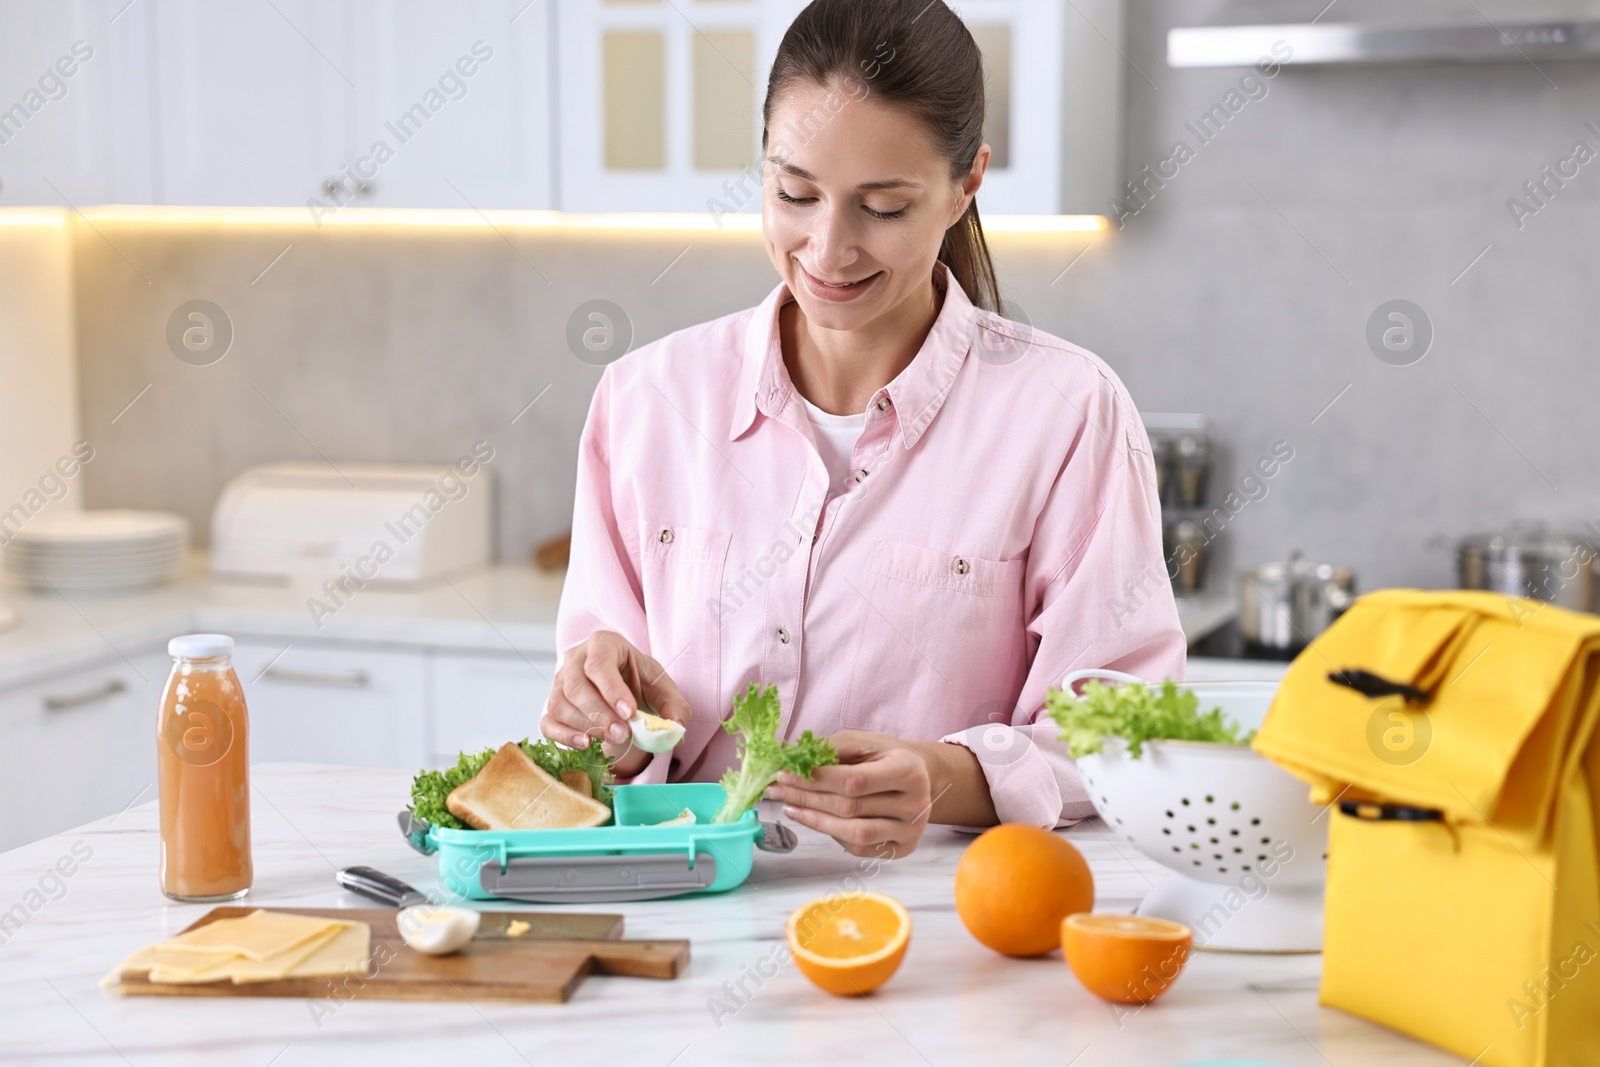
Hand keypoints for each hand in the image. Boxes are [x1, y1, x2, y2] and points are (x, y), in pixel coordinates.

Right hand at [539, 631, 691, 777]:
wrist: (623, 687)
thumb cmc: (640, 682)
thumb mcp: (662, 687)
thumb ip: (674, 706)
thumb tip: (676, 728)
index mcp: (603, 644)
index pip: (599, 664)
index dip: (612, 690)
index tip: (629, 713)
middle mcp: (575, 659)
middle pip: (576, 685)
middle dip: (600, 713)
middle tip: (623, 734)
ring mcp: (558, 682)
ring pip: (559, 704)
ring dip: (585, 726)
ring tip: (612, 739)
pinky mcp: (551, 706)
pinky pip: (548, 722)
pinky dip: (564, 736)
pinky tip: (585, 744)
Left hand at [765, 731, 933, 858]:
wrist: (918, 777)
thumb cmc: (885, 756)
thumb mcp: (862, 742)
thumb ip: (830, 750)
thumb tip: (790, 762)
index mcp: (908, 771)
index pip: (854, 781)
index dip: (816, 780)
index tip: (784, 774)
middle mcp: (916, 805)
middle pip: (850, 808)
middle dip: (806, 798)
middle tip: (776, 790)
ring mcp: (911, 831)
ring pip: (854, 833)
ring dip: (814, 820)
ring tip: (789, 808)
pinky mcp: (903, 849)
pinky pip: (859, 847)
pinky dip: (832, 833)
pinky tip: (814, 819)